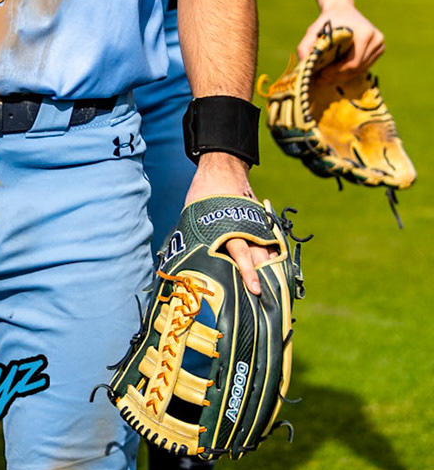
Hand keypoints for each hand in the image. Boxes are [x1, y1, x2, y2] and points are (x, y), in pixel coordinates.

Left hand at [185, 153, 273, 295]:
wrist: (224, 169)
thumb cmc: (204, 195)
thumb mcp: (195, 216)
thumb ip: (200, 239)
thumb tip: (191, 264)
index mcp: (228, 228)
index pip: (241, 255)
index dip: (249, 274)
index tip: (255, 290)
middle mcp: (247, 229)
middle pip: (259, 259)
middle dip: (263, 279)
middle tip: (266, 301)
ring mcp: (257, 226)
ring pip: (268, 254)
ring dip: (270, 272)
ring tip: (276, 294)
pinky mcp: (262, 224)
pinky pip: (271, 245)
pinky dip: (274, 259)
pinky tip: (277, 275)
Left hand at [296, 0, 384, 76]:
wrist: (341, 8)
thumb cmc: (327, 20)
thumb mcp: (314, 29)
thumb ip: (306, 44)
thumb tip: (303, 62)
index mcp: (365, 34)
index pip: (353, 61)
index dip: (337, 71)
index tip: (321, 75)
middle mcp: (376, 39)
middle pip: (358, 67)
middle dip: (338, 76)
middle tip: (321, 81)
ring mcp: (380, 45)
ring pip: (362, 68)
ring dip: (344, 76)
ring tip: (326, 79)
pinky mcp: (379, 48)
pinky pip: (364, 65)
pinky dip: (350, 71)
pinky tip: (336, 73)